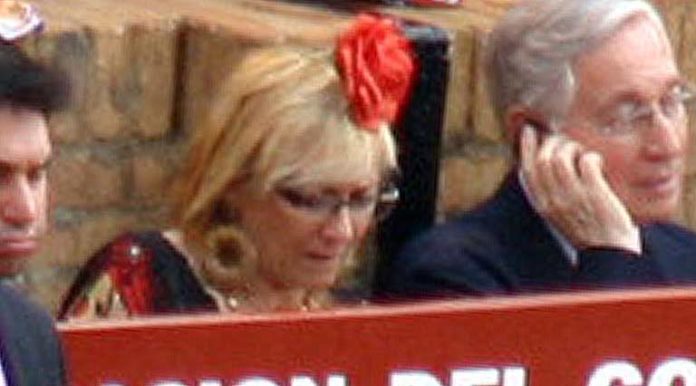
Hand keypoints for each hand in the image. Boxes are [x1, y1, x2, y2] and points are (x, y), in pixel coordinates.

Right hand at [520, 126, 640, 253]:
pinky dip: (591, 156)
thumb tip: (548, 163)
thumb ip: (551, 192)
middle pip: (543, 159)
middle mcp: (555, 200)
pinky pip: (587, 162)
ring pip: (561, 158)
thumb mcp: (560, 214)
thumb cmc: (588, 231)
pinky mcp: (595, 194)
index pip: (527, 170)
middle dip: (552, 142)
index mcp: (543, 205)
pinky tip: (597, 163)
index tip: (530, 131)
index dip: (526, 147)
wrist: (611, 253)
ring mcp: (575, 197)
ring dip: (572, 147)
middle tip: (566, 141)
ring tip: (582, 152)